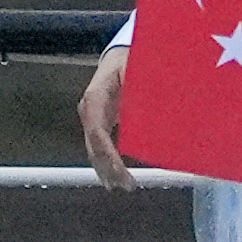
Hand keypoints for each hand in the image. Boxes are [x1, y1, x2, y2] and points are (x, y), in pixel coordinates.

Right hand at [79, 45, 132, 188]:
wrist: (120, 55)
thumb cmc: (128, 60)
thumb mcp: (135, 69)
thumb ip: (140, 89)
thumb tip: (152, 110)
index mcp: (96, 95)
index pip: (96, 129)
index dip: (106, 151)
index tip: (119, 167)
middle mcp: (89, 108)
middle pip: (93, 143)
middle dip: (108, 166)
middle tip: (125, 184)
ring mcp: (93, 116)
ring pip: (94, 148)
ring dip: (106, 169)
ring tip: (121, 185)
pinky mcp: (100, 122)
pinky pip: (100, 145)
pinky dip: (107, 162)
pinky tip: (115, 177)